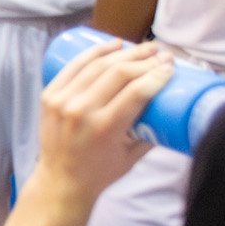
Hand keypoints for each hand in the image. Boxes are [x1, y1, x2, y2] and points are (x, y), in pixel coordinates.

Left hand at [33, 37, 173, 203]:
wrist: (61, 180)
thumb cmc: (101, 172)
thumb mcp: (133, 156)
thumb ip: (153, 133)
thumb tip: (175, 106)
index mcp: (104, 128)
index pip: (137, 91)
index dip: (157, 75)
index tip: (171, 67)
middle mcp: (81, 111)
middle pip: (118, 73)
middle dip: (145, 60)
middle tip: (161, 54)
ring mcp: (62, 101)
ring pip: (97, 66)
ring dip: (124, 52)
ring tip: (143, 47)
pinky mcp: (49, 96)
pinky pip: (74, 66)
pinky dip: (94, 52)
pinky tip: (112, 44)